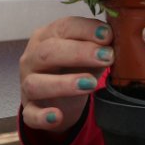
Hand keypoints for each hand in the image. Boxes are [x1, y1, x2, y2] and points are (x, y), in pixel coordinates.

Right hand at [19, 16, 113, 131]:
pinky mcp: (29, 109)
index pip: (63, 27)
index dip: (85, 30)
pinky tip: (57, 116)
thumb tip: (117, 39)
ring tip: (91, 84)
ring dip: (63, 84)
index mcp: (47, 37)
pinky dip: (42, 117)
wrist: (60, 99)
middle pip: (47, 52)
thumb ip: (100, 47)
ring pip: (36, 83)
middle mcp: (32, 58)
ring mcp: (27, 84)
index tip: (108, 35)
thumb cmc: (75, 68)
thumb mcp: (88, 55)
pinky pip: (30, 114)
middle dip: (78, 53)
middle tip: (106, 56)